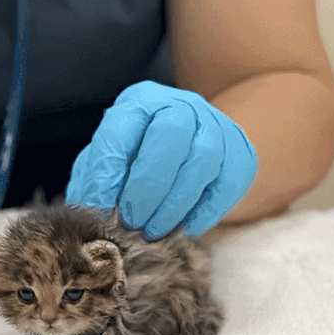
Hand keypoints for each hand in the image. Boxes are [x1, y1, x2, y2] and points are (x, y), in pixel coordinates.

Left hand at [65, 81, 257, 238]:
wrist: (188, 151)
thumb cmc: (137, 159)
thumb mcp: (111, 161)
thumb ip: (98, 180)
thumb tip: (92, 212)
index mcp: (139, 101)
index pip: (121, 126)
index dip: (108, 169)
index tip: (98, 207)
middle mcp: (180, 104)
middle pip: (170, 133)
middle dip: (148, 184)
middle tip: (132, 222)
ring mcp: (216, 126)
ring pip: (204, 157)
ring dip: (175, 204)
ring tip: (154, 233)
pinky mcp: (241, 154)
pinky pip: (229, 183)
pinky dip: (205, 212)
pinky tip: (184, 228)